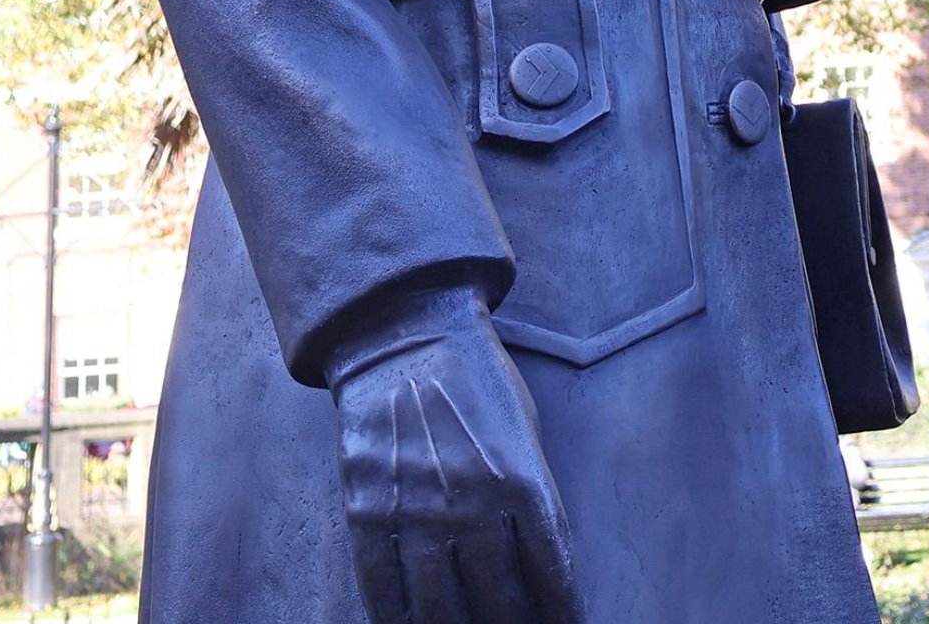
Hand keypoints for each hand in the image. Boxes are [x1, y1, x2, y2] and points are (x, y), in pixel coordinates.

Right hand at [327, 285, 575, 623]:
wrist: (403, 334)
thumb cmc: (474, 380)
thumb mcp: (523, 428)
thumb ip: (531, 491)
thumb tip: (539, 560)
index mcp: (523, 479)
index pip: (551, 570)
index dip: (561, 610)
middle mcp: (472, 503)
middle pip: (499, 599)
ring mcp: (416, 511)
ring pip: (440, 608)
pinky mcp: (367, 512)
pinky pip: (383, 589)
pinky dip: (398, 621)